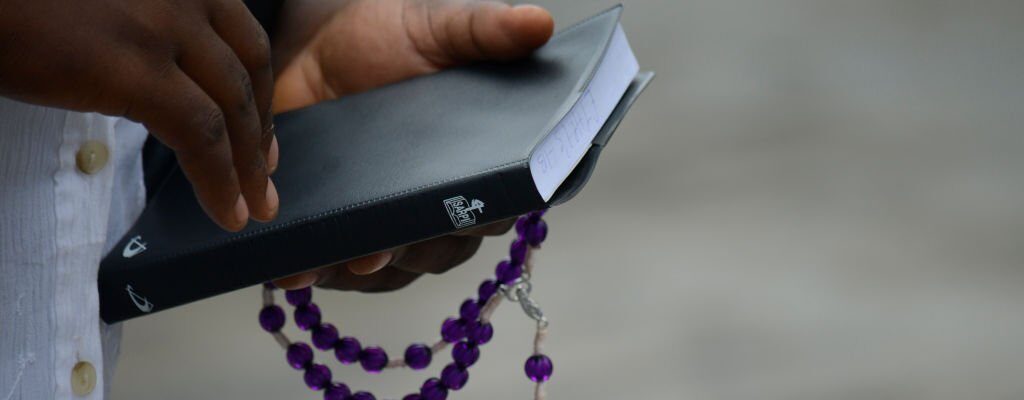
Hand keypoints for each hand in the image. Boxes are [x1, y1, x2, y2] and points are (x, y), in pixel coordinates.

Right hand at [0, 0, 278, 230]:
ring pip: (233, 107)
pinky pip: (200, 133)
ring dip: (247, 166)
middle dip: (260, 133)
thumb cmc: (21, 5)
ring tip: (253, 206)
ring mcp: (163, 24)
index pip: (243, 37)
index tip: (262, 133)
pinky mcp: (134, 66)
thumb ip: (147, 29)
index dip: (260, 92)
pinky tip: (226, 210)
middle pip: (247, 72)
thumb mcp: (107, 8)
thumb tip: (167, 78)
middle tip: (263, 178)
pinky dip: (219, 179)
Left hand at [270, 0, 553, 289]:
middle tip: (375, 250)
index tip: (451, 219)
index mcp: (485, 160)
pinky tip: (300, 268)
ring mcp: (399, 223)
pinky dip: (325, 271)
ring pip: (395, 269)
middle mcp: (448, 202)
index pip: (499, 206)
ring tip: (331, 262)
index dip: (478, 220)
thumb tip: (537, 23)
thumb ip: (487, 29)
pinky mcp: (353, 232)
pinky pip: (346, 269)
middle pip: (443, 248)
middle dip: (409, 250)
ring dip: (363, 270)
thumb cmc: (394, 36)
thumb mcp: (441, 27)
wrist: (322, 43)